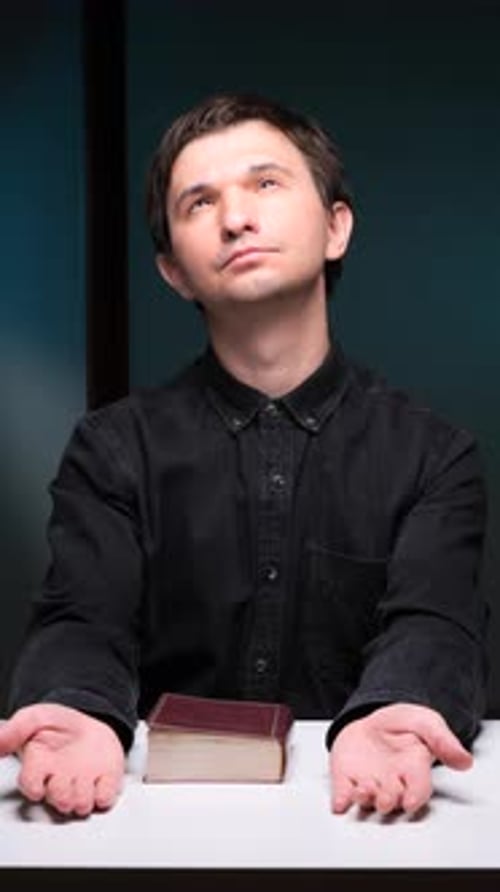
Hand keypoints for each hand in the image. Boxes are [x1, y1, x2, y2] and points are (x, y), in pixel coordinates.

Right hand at [0, 703, 125, 816]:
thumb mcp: (36, 717)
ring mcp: (82, 786)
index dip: (34, 788)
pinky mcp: (104, 784)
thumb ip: (15, 729)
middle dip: (62, 792)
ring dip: (83, 795)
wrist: (89, 723)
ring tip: (84, 776)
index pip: (31, 785)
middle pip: (59, 800)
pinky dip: (105, 791)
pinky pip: (105, 798)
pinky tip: (101, 777)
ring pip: (81, 804)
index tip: (39, 783)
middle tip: (65, 776)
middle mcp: (59, 782)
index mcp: (39, 767)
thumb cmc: (60, 725)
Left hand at [329, 703, 472, 815]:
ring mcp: (369, 782)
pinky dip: (341, 800)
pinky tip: (340, 803)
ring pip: (368, 800)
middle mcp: (392, 782)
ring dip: (365, 799)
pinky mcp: (346, 779)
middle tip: (385, 798)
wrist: (374, 721)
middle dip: (388, 800)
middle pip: (392, 799)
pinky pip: (343, 793)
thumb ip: (442, 740)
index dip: (415, 796)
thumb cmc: (403, 725)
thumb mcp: (426, 722)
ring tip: (362, 791)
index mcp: (414, 770)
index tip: (410, 801)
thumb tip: (464, 760)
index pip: (418, 789)